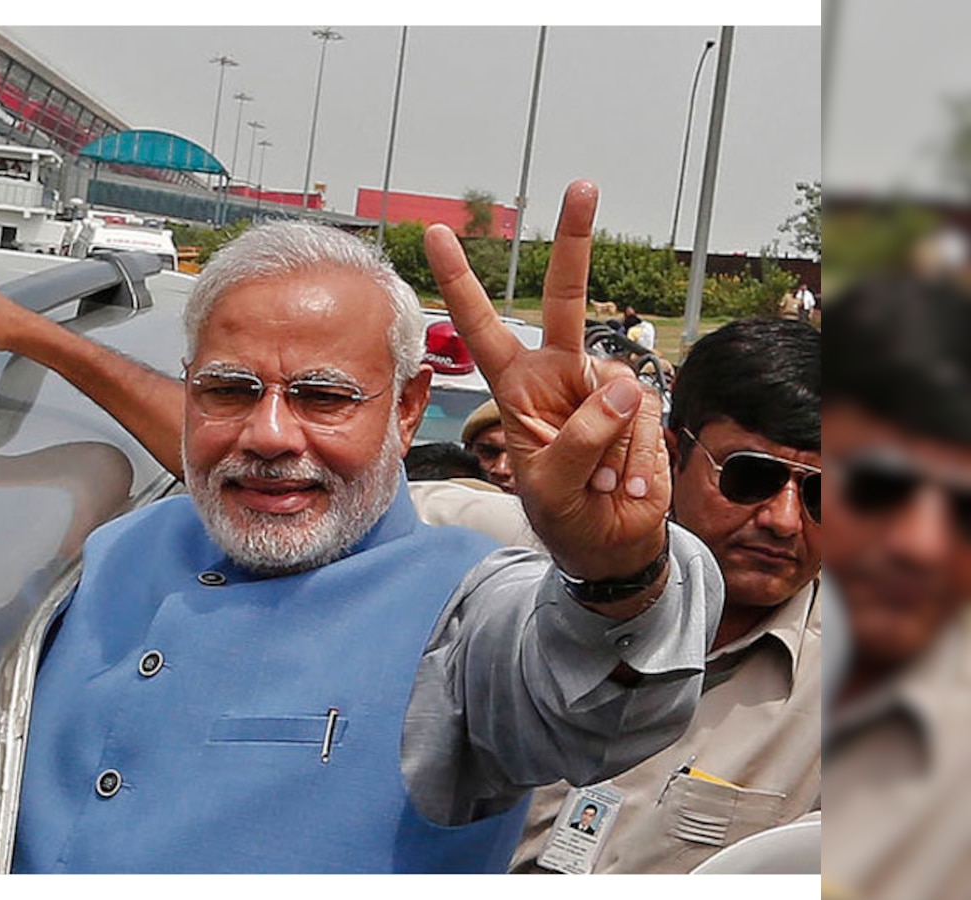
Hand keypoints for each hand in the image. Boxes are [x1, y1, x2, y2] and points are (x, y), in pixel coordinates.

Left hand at [424, 181, 669, 580]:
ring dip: (609, 450)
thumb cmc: (563, 514)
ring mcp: (601, 388)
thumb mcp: (550, 487)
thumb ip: (578, 440)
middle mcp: (559, 375)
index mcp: (517, 387)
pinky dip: (637, 458)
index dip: (461, 281)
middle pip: (565, 299)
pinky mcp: (640, 406)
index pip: (482, 326)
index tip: (436, 232)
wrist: (609, 545)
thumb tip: (621, 391)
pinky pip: (644, 416)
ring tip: (598, 484)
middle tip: (582, 184)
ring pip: (615, 388)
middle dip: (575, 241)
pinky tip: (624, 482)